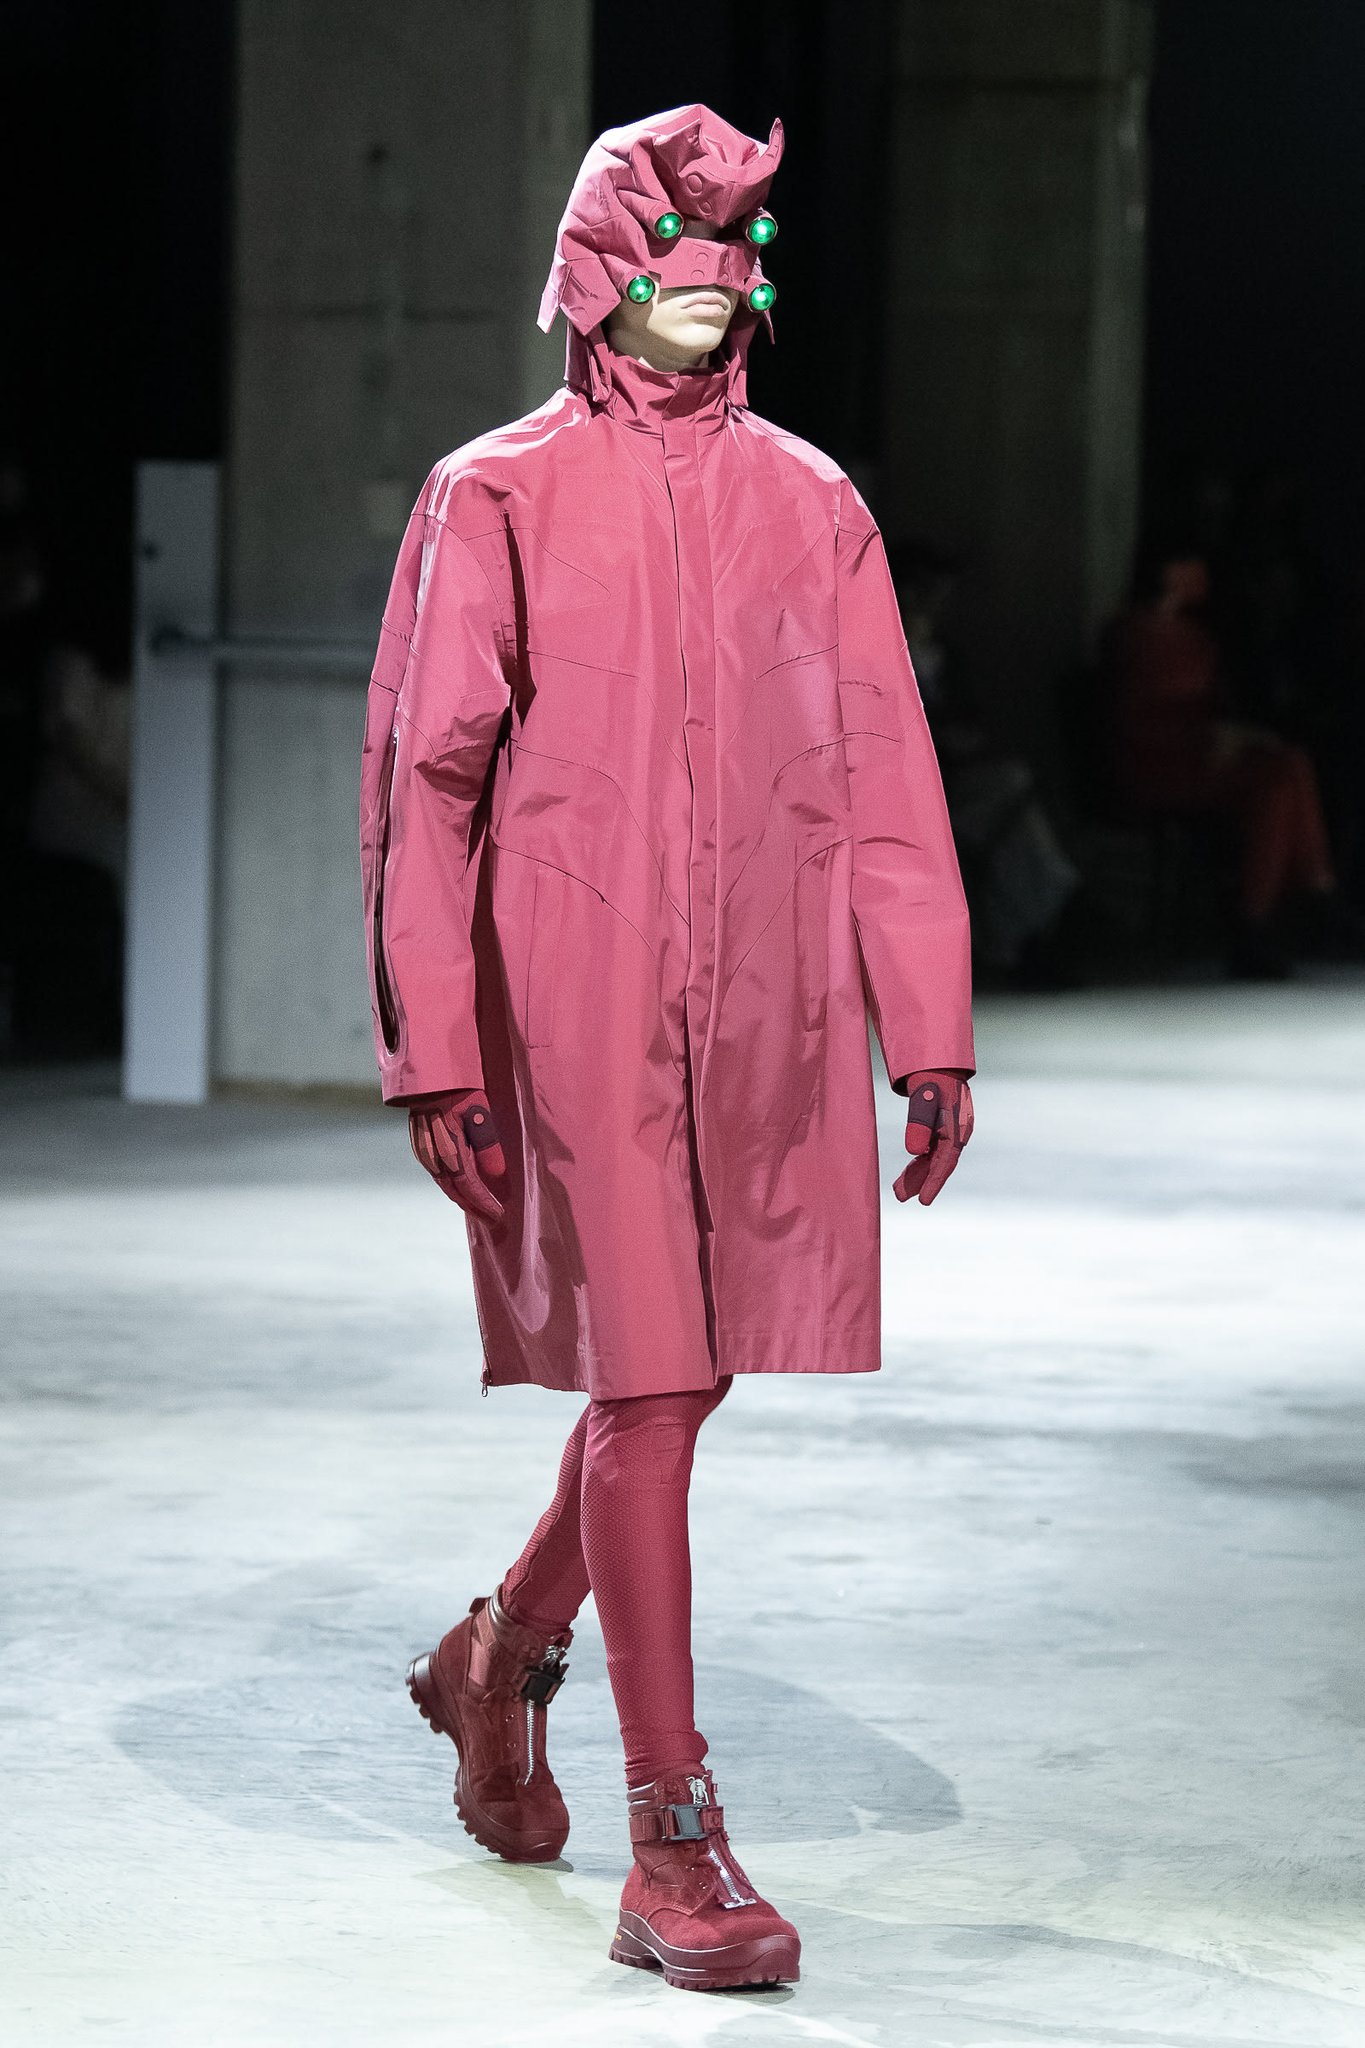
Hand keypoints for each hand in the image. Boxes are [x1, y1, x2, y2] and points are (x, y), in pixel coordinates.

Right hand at [408, 1089, 506, 1222]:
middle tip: (490, 1218)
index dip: (482, 1203)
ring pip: (442, 1182)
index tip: (497, 1214)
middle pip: (453, 1190)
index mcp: (450, 1148)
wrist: (429, 1075)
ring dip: (460, 1197)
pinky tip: (458, 1186)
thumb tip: (496, 1175)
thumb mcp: (480, 1113)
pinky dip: (449, 1184)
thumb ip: (488, 1145)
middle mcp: (433, 1155)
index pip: (468, 1185)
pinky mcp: (419, 1144)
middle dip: (473, 1206)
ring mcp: (423, 1150)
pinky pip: (435, 1172)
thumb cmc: (459, 1091)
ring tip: (476, 1207)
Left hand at [893, 1071, 973, 1206]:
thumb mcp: (922, 1098)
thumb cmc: (931, 1076)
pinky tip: (910, 1171)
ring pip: (933, 1158)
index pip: (945, 1162)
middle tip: (900, 1197)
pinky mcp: (942, 1127)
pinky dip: (919, 1161)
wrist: (938, 1060)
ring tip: (899, 1191)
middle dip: (920, 1181)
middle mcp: (957, 1132)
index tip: (924, 1201)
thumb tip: (914, 1151)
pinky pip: (931, 1150)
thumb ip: (918, 1123)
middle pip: (938, 1163)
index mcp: (957, 1128)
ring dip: (917, 1173)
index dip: (934, 1182)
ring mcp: (950, 1130)